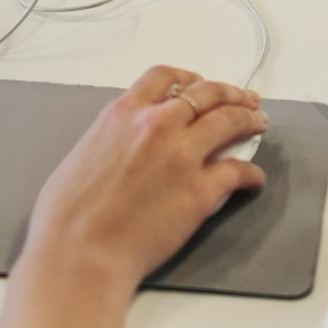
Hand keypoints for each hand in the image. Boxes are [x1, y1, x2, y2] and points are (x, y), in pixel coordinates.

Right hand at [15, 66, 266, 294]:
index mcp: (123, 113)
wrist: (81, 251)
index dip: (189, 77)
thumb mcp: (84, 152)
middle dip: (230, 93)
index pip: (164, 78)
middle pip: (207, 93)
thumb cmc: (68, 213)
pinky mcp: (201, 191)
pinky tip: (254, 178)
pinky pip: (238, 171)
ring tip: (259, 123)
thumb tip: (124, 144)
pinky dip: (251, 173)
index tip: (199, 82)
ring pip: (230, 122)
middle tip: (245, 99)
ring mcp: (182, 156)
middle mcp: (156, 125)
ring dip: (249, 120)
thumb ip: (112, 137)